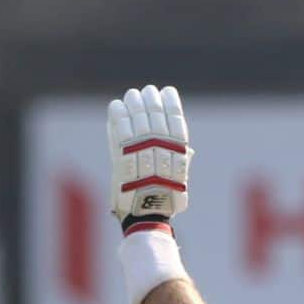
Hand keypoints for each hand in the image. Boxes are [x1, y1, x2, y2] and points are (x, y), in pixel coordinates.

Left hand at [107, 85, 191, 227]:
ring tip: (132, 95)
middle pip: (155, 111)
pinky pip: (120, 125)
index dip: (171, 101)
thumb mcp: (181, 178)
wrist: (147, 212)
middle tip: (146, 92)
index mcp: (178, 149)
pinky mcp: (122, 151)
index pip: (176, 116)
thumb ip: (181, 160)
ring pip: (137, 114)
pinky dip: (118, 113)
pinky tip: (117, 106)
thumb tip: (186, 149)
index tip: (167, 91)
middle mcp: (161, 145)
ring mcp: (141, 147)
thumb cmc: (165, 198)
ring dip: (134, 101)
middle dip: (151, 98)